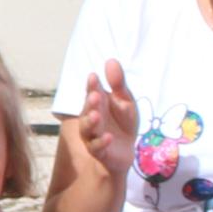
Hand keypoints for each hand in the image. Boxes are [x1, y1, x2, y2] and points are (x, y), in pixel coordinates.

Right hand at [74, 60, 140, 180]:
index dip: (91, 86)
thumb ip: (118, 83)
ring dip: (90, 122)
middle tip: (95, 95)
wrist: (126, 151)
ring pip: (87, 129)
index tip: (94, 76)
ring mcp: (93, 136)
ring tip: (96, 116)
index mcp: (97, 104)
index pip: (91, 92)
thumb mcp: (125, 101)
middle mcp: (90, 119)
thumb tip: (111, 60)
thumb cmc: (123, 123)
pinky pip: (97, 147)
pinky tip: (109, 136)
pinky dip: (102, 142)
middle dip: (90, 103)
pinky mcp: (100, 152)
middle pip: (87, 110)